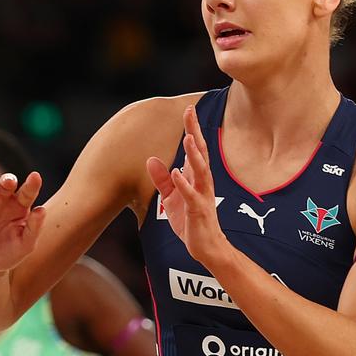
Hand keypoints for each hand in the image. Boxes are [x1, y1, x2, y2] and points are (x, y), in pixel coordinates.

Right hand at [0, 171, 46, 273]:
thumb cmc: (9, 254)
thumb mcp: (25, 245)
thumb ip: (34, 228)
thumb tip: (41, 209)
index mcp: (20, 207)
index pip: (27, 192)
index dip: (32, 184)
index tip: (36, 177)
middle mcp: (3, 201)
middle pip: (6, 182)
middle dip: (8, 179)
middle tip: (9, 183)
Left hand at [145, 105, 227, 265]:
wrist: (205, 246)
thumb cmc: (190, 220)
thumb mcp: (171, 197)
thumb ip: (161, 179)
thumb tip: (151, 159)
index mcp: (196, 176)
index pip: (195, 148)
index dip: (192, 129)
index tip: (188, 109)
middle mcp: (202, 181)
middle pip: (200, 152)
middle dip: (195, 132)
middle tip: (191, 111)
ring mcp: (202, 195)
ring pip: (200, 170)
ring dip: (194, 154)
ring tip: (188, 138)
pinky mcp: (198, 210)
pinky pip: (191, 195)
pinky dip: (184, 184)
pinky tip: (176, 173)